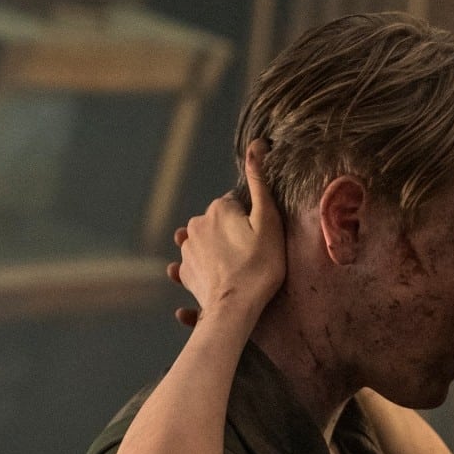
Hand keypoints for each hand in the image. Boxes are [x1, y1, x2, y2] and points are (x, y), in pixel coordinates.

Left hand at [171, 139, 283, 321]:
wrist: (235, 309)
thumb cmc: (260, 267)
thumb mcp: (268, 222)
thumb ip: (260, 183)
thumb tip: (257, 145)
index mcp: (218, 209)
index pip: (237, 205)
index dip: (252, 221)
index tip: (261, 238)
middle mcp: (197, 224)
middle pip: (221, 223)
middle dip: (233, 235)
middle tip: (252, 256)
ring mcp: (187, 249)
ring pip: (207, 242)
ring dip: (219, 251)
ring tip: (237, 270)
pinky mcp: (185, 271)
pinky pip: (197, 264)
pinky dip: (207, 269)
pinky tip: (221, 280)